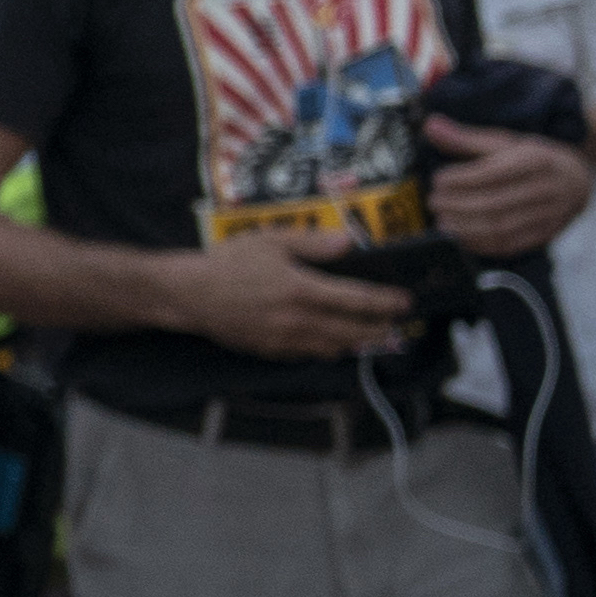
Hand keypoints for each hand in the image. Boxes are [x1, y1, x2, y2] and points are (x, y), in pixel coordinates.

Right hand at [163, 232, 417, 360]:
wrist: (190, 294)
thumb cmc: (228, 262)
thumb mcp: (270, 241)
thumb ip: (313, 243)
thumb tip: (349, 243)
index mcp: (303, 289)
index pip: (359, 300)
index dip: (387, 302)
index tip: (404, 301)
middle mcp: (300, 320)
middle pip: (354, 331)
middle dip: (380, 329)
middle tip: (394, 324)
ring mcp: (286, 340)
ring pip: (335, 348)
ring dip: (357, 342)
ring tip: (370, 335)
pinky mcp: (273, 351)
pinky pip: (310, 355)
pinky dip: (328, 349)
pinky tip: (331, 342)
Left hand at [424, 117, 593, 255]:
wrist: (577, 181)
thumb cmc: (533, 159)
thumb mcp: (505, 142)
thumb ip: (465, 138)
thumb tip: (430, 126)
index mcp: (534, 161)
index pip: (493, 173)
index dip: (461, 179)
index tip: (438, 179)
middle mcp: (544, 189)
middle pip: (495, 202)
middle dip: (458, 205)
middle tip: (433, 202)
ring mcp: (547, 215)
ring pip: (502, 227)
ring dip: (465, 228)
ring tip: (441, 222)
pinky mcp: (545, 235)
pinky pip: (511, 245)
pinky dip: (481, 245)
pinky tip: (460, 238)